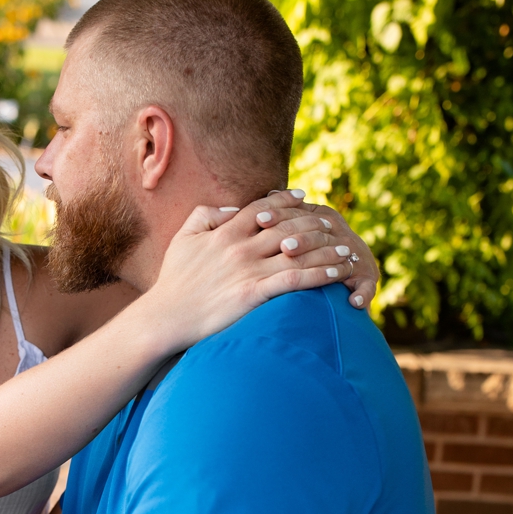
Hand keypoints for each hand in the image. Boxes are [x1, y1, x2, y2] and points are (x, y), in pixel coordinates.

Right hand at [139, 191, 377, 350]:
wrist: (166, 317)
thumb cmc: (174, 280)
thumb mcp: (184, 238)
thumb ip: (206, 215)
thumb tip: (232, 209)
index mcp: (225, 231)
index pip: (262, 208)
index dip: (285, 200)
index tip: (304, 196)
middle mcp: (239, 246)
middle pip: (287, 227)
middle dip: (315, 224)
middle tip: (335, 225)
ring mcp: (247, 270)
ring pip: (296, 253)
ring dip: (326, 250)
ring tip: (346, 251)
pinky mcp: (254, 294)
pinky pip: (294, 281)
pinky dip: (319, 276)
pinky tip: (337, 275)